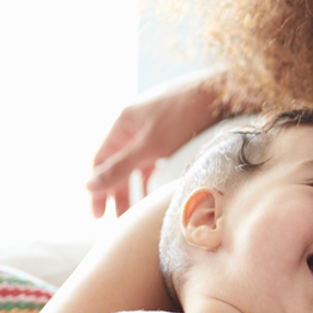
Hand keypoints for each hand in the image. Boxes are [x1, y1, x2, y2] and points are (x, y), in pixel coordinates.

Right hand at [87, 70, 225, 217]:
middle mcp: (136, 124)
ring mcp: (155, 127)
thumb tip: (89, 186)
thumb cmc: (184, 115)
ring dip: (135, 187)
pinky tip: (156, 192)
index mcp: (123, 123)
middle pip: (118, 163)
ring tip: (136, 212)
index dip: (97, 188)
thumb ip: (120, 167)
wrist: (222, 93)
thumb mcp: (150, 146)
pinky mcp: (174, 132)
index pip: (101, 161)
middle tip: (116, 219)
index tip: (98, 215)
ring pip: (138, 163)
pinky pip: (156, 159)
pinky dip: (153, 176)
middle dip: (116, 192)